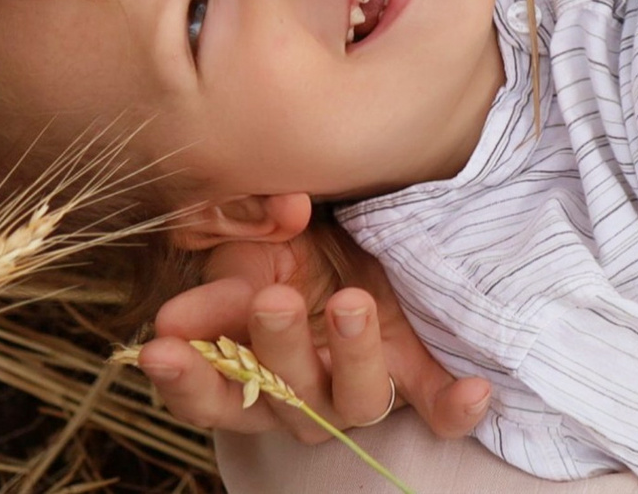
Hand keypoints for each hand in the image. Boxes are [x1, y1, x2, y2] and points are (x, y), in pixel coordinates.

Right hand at [139, 225, 490, 443]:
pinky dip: (455, 407)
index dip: (184, 378)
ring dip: (353, 357)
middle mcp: (301, 394)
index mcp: (246, 370)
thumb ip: (229, 255)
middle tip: (273, 297)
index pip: (206, 395)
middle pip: (284, 397)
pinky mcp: (417, 376)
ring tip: (353, 303)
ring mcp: (362, 387)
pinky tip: (476, 390)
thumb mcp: (250, 239)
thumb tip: (204, 287)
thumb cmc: (289, 241)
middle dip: (276, 348)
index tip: (161, 346)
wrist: (358, 227)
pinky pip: (438, 410)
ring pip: (357, 404)